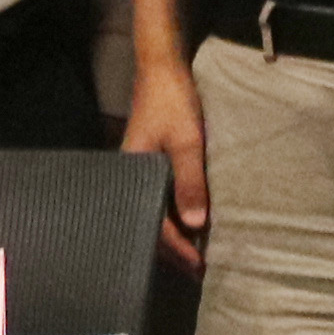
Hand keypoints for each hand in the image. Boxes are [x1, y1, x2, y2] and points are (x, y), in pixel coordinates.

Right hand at [118, 61, 210, 268]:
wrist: (162, 66)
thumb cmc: (172, 101)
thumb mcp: (186, 141)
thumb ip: (190, 182)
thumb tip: (197, 225)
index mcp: (133, 175)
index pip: (153, 225)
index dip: (177, 248)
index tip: (199, 266)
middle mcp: (132, 176)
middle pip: (150, 221)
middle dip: (175, 248)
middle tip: (201, 268)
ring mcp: (141, 167)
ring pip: (156, 209)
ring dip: (177, 231)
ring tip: (199, 250)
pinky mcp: (151, 160)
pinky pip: (161, 195)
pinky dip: (177, 211)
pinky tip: (194, 218)